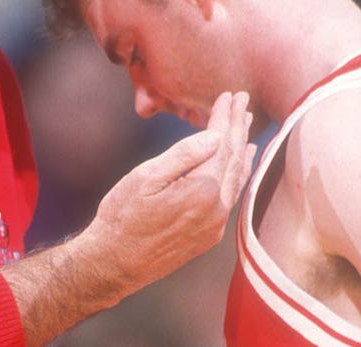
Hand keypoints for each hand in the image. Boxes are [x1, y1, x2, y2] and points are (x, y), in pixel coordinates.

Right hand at [77, 91, 255, 294]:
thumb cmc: (122, 217)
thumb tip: (215, 135)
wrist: (114, 263)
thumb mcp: (146, 177)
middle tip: (242, 101)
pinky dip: (237, 174)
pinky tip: (239, 163)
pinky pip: (231, 197)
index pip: (221, 144)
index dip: (224, 118)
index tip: (228, 96)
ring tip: (246, 126)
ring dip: (241, 149)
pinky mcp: (210, 235)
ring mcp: (215, 225)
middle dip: (237, 127)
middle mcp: (216, 209)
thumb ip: (183, 155)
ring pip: (236, 178)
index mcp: (201, 190)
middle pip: (233, 159)